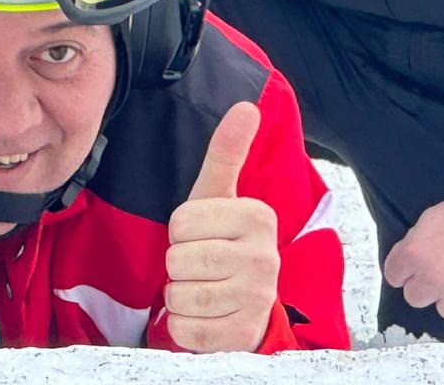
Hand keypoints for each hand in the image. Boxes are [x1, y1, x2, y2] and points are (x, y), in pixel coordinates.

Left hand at [164, 101, 280, 352]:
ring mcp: (257, 299)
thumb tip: (246, 105)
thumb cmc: (222, 241)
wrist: (243, 305)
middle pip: (179, 258)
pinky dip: (183, 325)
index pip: (182, 222)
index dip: (179, 230)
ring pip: (180, 294)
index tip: (201, 234)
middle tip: (200, 263)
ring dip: (179, 294)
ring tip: (201, 287)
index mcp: (259, 217)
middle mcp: (266, 258)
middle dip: (178, 263)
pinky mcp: (241, 336)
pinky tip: (204, 314)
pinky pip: (186, 330)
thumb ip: (227, 152)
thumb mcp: (219, 197)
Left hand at [383, 200, 443, 321]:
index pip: (393, 274)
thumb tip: (414, 257)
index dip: (404, 269)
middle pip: (415, 297)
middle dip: (425, 286)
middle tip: (440, 272)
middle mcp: (432, 279)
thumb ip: (418, 242)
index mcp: (414, 253)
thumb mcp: (433, 216)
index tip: (411, 267)